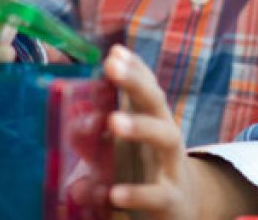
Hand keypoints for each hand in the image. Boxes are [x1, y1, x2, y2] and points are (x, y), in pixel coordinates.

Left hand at [103, 46, 257, 219]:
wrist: (182, 209)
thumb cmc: (144, 167)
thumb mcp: (119, 146)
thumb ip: (94, 133)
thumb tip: (74, 119)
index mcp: (150, 116)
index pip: (144, 84)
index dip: (133, 67)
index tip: (115, 52)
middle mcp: (164, 133)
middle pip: (156, 100)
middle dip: (135, 81)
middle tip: (111, 66)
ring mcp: (171, 165)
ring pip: (164, 137)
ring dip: (139, 126)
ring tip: (112, 121)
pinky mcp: (172, 201)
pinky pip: (157, 194)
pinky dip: (136, 194)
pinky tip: (114, 194)